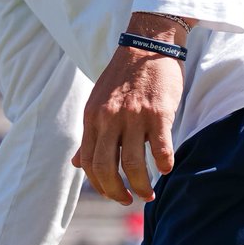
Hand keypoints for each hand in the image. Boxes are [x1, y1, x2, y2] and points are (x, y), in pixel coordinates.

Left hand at [73, 15, 187, 204]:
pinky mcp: (158, 112)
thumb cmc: (123, 76)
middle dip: (116, 192)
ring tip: (148, 194)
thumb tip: (77, 164)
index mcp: (93, 117)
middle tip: (128, 200)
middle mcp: (109, 118)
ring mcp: (134, 116)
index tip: (112, 193)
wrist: (147, 44)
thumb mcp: (98, 103)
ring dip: (141, 185)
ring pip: (133, 164)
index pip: (89, 162)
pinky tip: (167, 168)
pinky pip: (160, 148)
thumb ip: (91, 134)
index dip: (99, 185)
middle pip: (107, 168)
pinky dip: (164, 164)